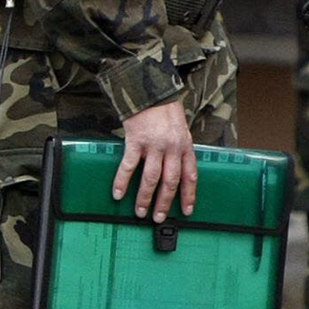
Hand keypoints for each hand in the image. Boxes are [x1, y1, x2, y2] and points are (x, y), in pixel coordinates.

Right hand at [116, 98, 196, 222]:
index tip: (186, 211)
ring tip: (140, 211)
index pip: (190, 176)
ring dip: (145, 197)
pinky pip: (129, 166)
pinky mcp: (136, 141)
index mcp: (185, 146)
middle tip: (158, 218)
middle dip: (165, 202)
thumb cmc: (164, 109)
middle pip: (171, 182)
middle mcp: (172, 148)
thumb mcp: (180, 129)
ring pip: (151, 178)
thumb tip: (175, 168)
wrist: (149, 90)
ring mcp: (154, 146)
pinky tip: (118, 193)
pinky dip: (122, 181)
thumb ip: (178, 148)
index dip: (189, 195)